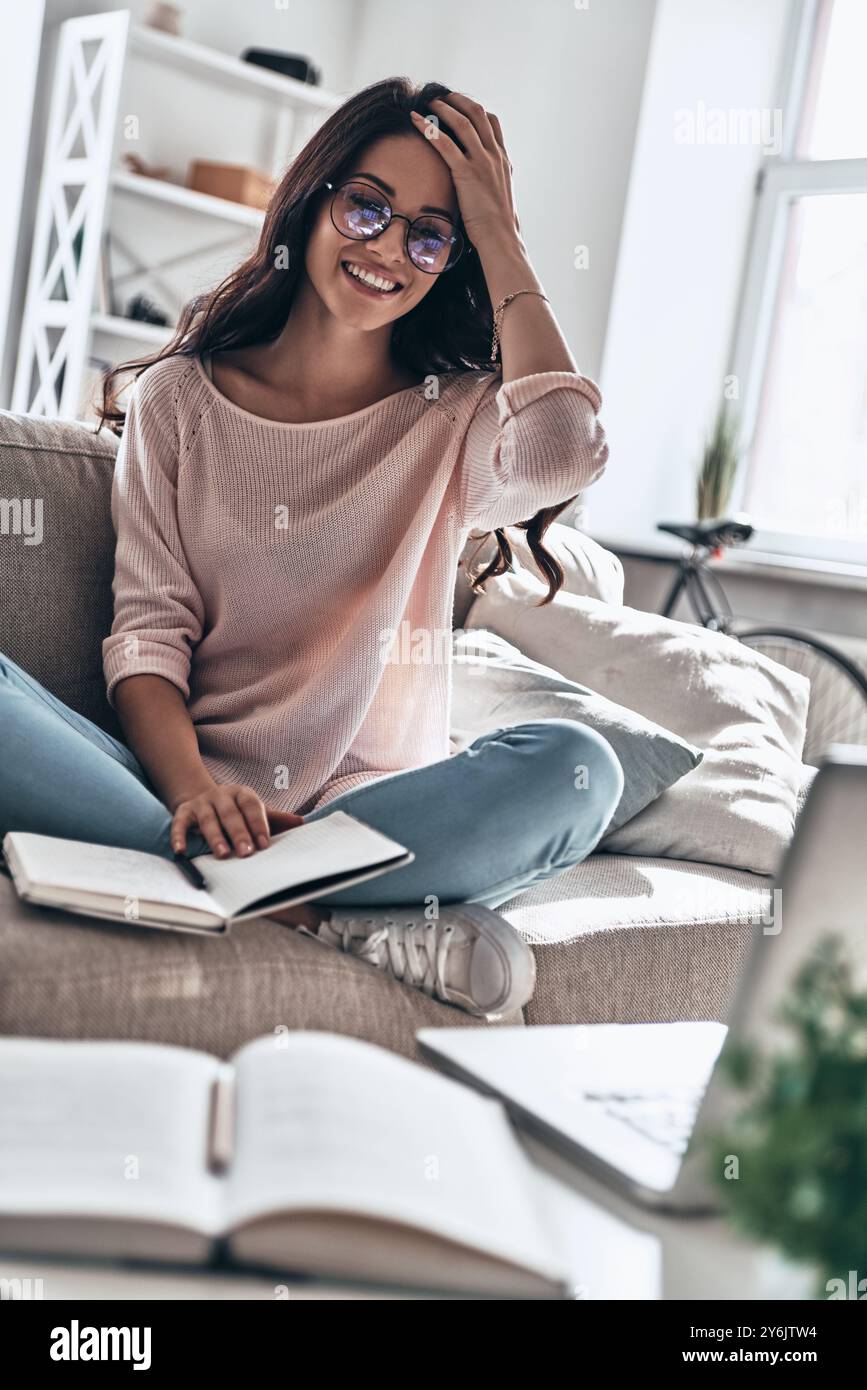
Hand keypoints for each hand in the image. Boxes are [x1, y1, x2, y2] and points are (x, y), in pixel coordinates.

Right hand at [171, 784, 303, 857]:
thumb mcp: (255, 811)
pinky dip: (179, 836)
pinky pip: (179, 823)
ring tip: (223, 854)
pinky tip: (181, 850)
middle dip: (239, 833)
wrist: (202, 798)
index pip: (252, 806)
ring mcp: (201, 802)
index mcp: (242, 793)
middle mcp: (221, 795)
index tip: (265, 844)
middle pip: (230, 814)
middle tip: (246, 853)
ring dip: (215, 837)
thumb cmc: (236, 810)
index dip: (258, 824)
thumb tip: (302, 823)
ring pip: (208, 819)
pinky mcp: (183, 811)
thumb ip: (276, 819)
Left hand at [410, 93, 521, 250]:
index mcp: (503, 160)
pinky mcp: (466, 173)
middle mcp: (494, 156)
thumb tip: (481, 187)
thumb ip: (491, 183)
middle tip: (442, 97)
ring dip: (443, 108)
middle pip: (477, 114)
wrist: (501, 238)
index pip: (492, 122)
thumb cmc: (498, 226)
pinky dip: (428, 128)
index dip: (475, 111)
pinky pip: (444, 143)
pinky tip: (414, 120)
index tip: (461, 108)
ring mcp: (482, 162)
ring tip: (429, 103)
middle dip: (458, 101)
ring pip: (462, 122)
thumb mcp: (499, 198)